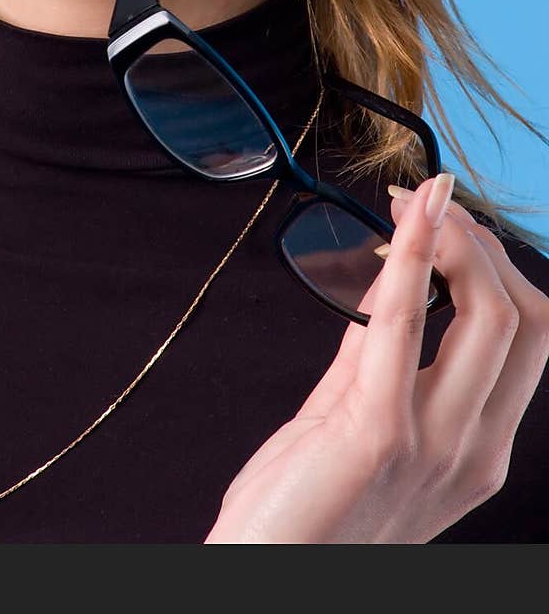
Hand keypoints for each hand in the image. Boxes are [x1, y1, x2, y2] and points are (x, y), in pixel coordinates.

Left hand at [203, 173, 548, 542]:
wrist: (260, 580)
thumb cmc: (300, 510)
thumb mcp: (354, 421)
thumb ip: (375, 355)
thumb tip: (390, 281)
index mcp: (476, 448)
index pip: (527, 339)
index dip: (498, 267)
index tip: (448, 221)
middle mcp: (473, 450)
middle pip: (526, 322)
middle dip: (487, 248)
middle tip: (433, 206)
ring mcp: (434, 446)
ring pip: (494, 319)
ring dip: (457, 242)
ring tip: (417, 204)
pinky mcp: (379, 433)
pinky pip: (404, 326)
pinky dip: (411, 257)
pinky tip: (406, 217)